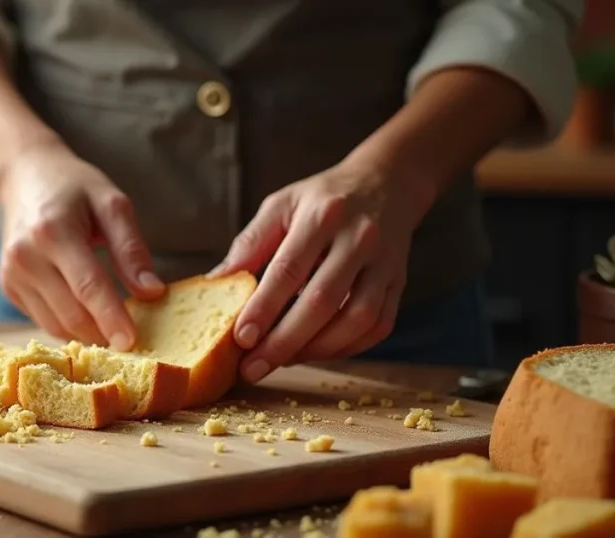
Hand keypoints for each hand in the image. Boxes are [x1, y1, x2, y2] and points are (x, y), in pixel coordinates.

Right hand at [0, 141, 164, 348]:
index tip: (133, 342)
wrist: (24, 177)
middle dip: (104, 333)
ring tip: (114, 328)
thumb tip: (152, 292)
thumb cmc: (74, 187)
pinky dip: (70, 325)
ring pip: (56, 325)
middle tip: (133, 340)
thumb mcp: (112, 204)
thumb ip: (131, 249)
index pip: (87, 286)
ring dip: (88, 335)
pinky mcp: (8, 288)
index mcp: (53, 231)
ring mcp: (11, 275)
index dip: (111, 318)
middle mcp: (25, 257)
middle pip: (70, 313)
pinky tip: (89, 314)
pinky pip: (44, 320)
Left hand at [210, 160, 433, 381]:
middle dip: (284, 342)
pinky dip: (346, 347)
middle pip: (322, 301)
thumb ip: (250, 244)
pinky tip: (317, 351)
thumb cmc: (322, 199)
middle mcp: (358, 239)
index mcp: (322, 215)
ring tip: (283, 361)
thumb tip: (216, 283)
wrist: (385, 183)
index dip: (264, 308)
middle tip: (254, 368)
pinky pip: (377, 326)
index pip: (289, 269)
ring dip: (316, 350)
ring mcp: (384, 263)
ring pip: (355, 320)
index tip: (241, 338)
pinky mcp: (398, 283)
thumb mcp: (280, 206)